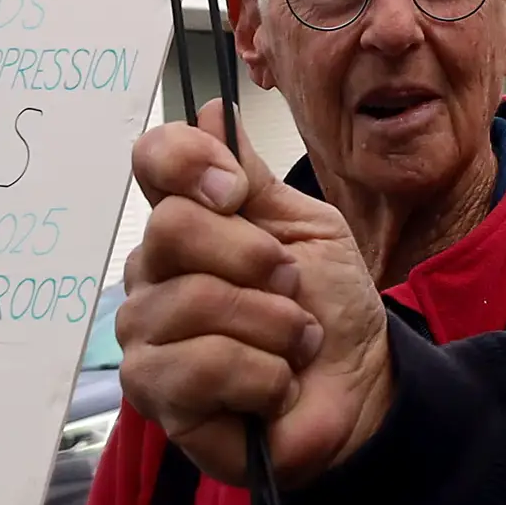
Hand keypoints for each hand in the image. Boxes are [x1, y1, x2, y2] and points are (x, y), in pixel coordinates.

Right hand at [118, 101, 391, 494]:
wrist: (360, 393)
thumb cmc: (330, 311)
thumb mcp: (307, 228)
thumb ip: (254, 178)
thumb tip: (208, 110)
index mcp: (187, 222)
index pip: (152, 159)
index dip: (190, 161)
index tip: (235, 192)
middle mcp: (153, 272)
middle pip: (174, 227)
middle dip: (258, 260)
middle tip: (292, 289)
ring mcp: (145, 333)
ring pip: (196, 300)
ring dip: (274, 327)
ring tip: (293, 347)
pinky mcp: (152, 394)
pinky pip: (201, 365)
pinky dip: (262, 376)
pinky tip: (272, 389)